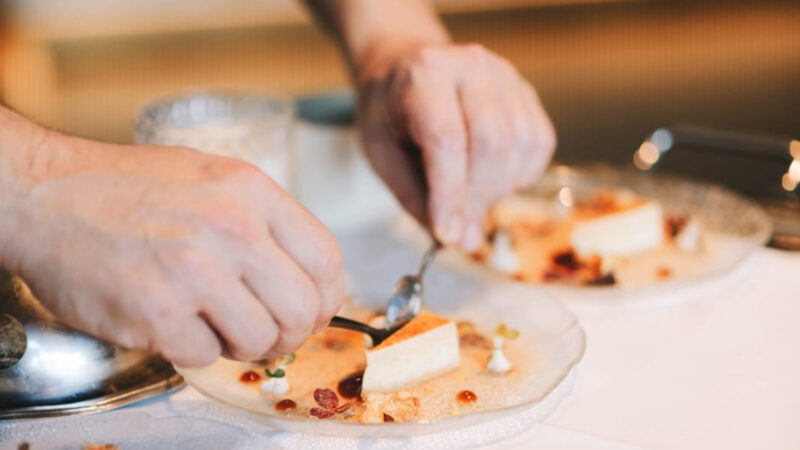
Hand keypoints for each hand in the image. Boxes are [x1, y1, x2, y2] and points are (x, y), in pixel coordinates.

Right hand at [3, 132, 344, 366]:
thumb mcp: (213, 178)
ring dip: (241, 343)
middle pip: (304, 310)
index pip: (327, 260)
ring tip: (213, 322)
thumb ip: (265, 223)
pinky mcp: (156, 313)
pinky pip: (205, 356)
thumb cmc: (127, 188)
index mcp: (252, 192)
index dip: (327, 297)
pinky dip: (192, 348)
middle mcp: (231, 229)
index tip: (313, 309)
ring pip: (261, 340)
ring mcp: (194, 272)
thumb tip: (307, 275)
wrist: (46, 194)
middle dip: (289, 332)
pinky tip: (172, 319)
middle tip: (266, 331)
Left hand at [357, 42, 555, 249]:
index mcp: (424, 73)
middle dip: (476, 199)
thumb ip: (416, 199)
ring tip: (470, 201)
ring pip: (521, 145)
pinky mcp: (526, 92)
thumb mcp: (382, 155)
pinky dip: (520, 176)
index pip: (446, 138)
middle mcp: (470, 65)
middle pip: (491, 142)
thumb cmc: (390, 114)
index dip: (450, 193)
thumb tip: (461, 241)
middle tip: (461, 232)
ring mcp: (505, 75)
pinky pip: (539, 143)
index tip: (447, 234)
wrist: (406, 68)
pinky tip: (493, 181)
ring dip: (498, 190)